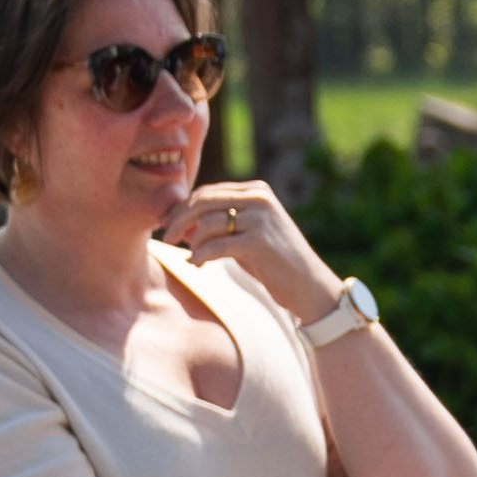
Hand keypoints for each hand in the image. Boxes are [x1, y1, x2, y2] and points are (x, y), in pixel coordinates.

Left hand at [173, 181, 345, 318]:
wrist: (308, 286)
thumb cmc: (274, 262)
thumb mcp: (246, 234)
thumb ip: (220, 222)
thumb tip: (179, 219)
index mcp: (257, 191)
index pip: (208, 192)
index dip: (182, 208)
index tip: (168, 224)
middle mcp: (260, 198)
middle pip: (203, 202)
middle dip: (179, 220)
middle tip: (168, 238)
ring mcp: (261, 218)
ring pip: (207, 223)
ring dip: (193, 243)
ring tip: (193, 258)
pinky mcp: (259, 241)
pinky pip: (215, 245)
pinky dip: (200, 256)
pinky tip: (197, 266)